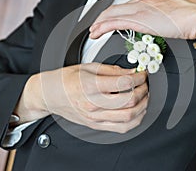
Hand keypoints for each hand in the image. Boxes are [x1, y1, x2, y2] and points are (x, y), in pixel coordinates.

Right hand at [15, 63, 148, 133]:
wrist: (51, 94)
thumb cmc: (67, 79)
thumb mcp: (88, 67)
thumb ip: (112, 70)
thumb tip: (131, 72)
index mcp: (91, 86)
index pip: (124, 83)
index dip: (139, 77)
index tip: (142, 73)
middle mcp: (93, 104)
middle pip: (129, 101)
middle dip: (143, 91)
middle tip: (144, 84)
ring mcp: (95, 117)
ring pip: (128, 117)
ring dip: (142, 106)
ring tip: (143, 97)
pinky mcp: (96, 125)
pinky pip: (121, 128)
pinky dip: (135, 120)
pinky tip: (137, 111)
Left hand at [89, 0, 195, 39]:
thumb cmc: (194, 14)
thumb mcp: (174, 10)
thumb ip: (162, 15)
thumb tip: (160, 23)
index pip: (129, 4)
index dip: (118, 13)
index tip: (114, 19)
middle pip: (117, 7)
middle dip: (104, 17)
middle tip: (97, 25)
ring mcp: (141, 8)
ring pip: (112, 13)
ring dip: (100, 23)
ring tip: (94, 31)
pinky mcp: (140, 19)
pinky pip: (116, 22)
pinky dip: (104, 27)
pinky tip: (98, 32)